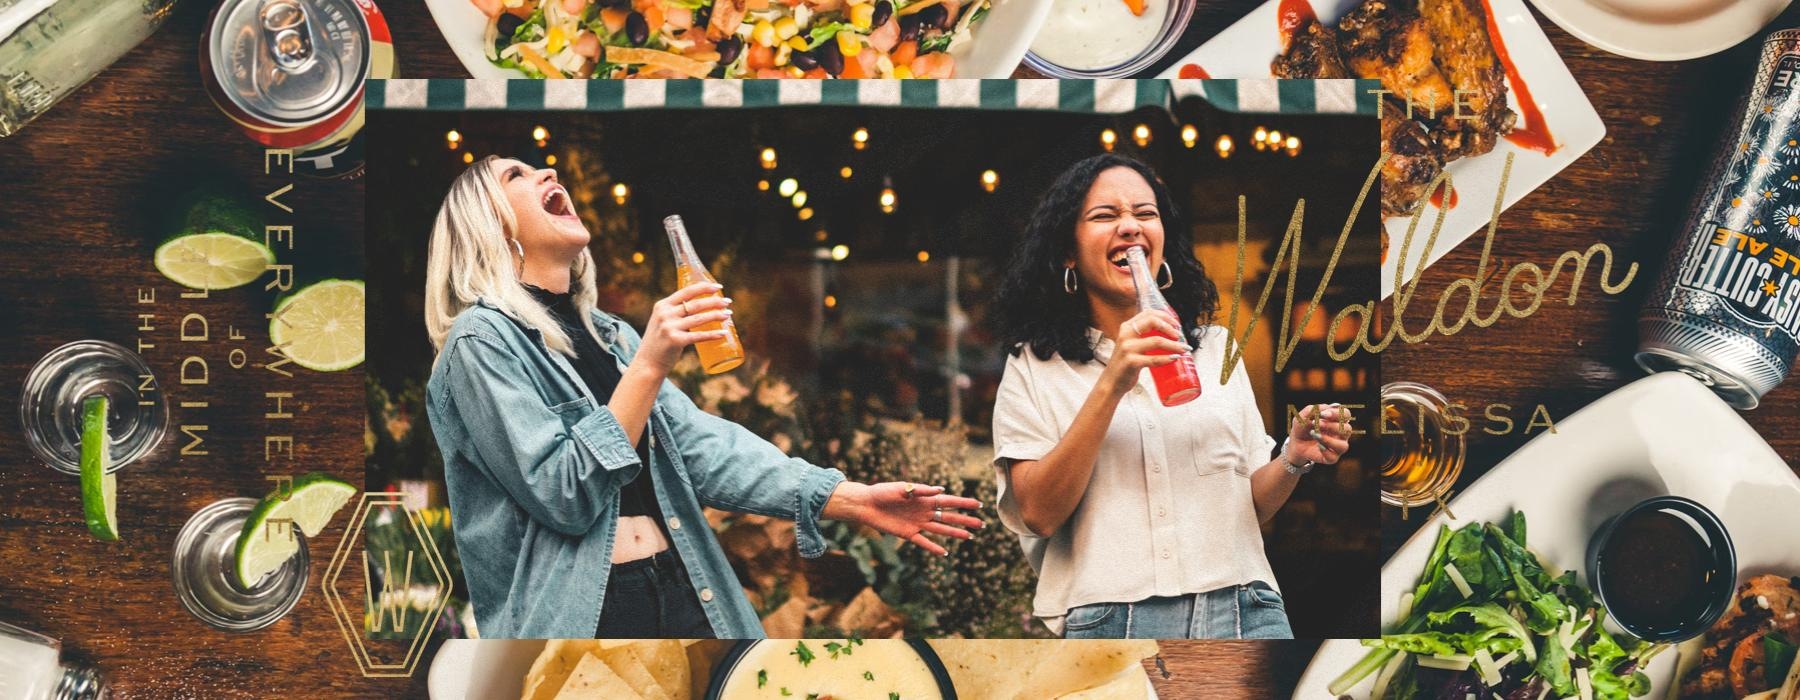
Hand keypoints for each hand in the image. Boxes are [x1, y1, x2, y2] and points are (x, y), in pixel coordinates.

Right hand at [633, 282, 732, 374]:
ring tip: (729, 314)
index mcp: (662, 305)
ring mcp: (669, 327)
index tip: (718, 287)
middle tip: (728, 302)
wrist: (647, 363)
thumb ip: (674, 313)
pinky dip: (713, 334)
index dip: (704, 287)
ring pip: (699, 318)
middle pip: (695, 304)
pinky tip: (723, 333)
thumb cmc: (659, 342)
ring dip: (716, 315)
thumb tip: (699, 307)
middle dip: (715, 302)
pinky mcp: (675, 341)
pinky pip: (699, 336)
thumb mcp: (662, 322)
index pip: (686, 291)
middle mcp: (665, 314)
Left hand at [824, 482, 984, 555]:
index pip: (948, 501)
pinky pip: (924, 542)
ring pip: (941, 529)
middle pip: (949, 517)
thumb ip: (920, 490)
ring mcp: (917, 523)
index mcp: (925, 498)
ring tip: (970, 537)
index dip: (963, 504)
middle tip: (981, 524)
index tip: (979, 505)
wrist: (866, 504)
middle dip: (965, 520)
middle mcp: (924, 511)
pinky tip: (945, 552)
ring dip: (955, 533)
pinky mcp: (908, 534)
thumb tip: (940, 490)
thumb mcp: (901, 488)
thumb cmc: (882, 492)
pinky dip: (934, 547)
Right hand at [1100, 310, 1191, 396]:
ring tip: (1184, 349)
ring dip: (1174, 345)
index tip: (1176, 324)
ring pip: (1157, 341)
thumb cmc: (1125, 364)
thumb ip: (1143, 337)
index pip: (1148, 313)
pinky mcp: (1131, 362)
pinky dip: (1167, 358)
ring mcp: (1127, 348)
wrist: (1111, 382)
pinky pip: (1154, 359)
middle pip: (1153, 322)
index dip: (1165, 316)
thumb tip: (1169, 334)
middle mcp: (1126, 335)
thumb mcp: (1130, 345)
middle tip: (1180, 336)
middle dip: (1170, 328)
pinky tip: (1175, 358)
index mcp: (1126, 327)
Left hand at [1286, 403, 1350, 465]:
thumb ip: (1313, 409)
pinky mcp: (1331, 458)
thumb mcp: (1303, 416)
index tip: (1323, 414)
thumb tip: (1326, 408)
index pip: (1346, 414)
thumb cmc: (1303, 427)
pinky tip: (1318, 446)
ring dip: (1329, 440)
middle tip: (1318, 424)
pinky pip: (1333, 457)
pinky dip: (1325, 451)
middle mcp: (1341, 434)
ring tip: (1315, 435)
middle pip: (1347, 429)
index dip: (1337, 413)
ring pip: (1343, 446)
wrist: (1295, 442)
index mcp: (1337, 421)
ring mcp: (1337, 447)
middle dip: (1332, 426)